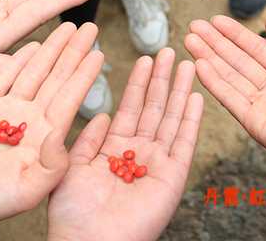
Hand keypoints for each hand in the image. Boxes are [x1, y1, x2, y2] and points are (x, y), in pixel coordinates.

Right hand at [0, 23, 104, 240]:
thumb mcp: (28, 190)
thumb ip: (52, 165)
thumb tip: (62, 136)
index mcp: (45, 135)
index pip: (70, 98)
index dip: (84, 74)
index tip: (99, 52)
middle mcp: (30, 118)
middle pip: (56, 78)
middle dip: (73, 52)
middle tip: (90, 27)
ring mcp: (6, 110)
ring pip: (33, 72)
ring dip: (50, 50)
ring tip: (67, 27)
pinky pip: (1, 77)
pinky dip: (15, 61)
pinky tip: (30, 45)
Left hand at [48, 48, 203, 240]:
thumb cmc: (72, 215)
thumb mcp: (69, 168)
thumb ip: (86, 141)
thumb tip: (101, 115)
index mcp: (115, 149)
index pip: (130, 107)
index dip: (139, 83)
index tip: (146, 58)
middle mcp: (139, 153)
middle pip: (155, 108)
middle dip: (163, 79)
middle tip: (171, 50)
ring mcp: (158, 163)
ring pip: (172, 118)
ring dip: (180, 91)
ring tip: (188, 64)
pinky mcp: (172, 176)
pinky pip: (184, 142)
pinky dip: (191, 119)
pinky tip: (196, 96)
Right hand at [185, 16, 265, 166]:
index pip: (255, 48)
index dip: (235, 34)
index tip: (215, 20)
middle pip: (238, 61)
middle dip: (215, 44)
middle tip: (193, 27)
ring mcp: (264, 106)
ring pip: (230, 77)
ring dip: (209, 58)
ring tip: (189, 40)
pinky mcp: (256, 123)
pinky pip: (231, 98)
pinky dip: (214, 82)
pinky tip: (199, 64)